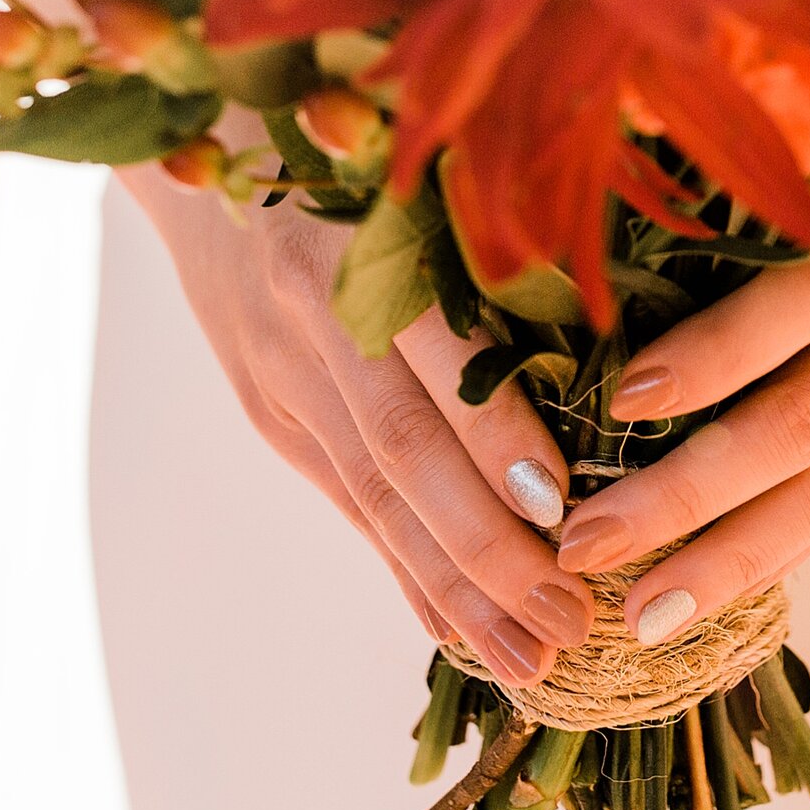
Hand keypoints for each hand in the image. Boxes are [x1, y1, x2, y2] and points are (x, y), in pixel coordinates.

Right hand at [118, 165, 597, 691]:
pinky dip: (410, 575)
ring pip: (378, 502)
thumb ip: (489, 240)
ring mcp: (286, 382)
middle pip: (404, 456)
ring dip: (456, 590)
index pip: (429, 364)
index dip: (494, 441)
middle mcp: (312, 324)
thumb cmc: (351, 149)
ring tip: (531, 659)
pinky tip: (459, 635)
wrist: (201, 169)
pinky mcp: (276, 420)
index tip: (565, 507)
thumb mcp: (415, 169)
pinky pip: (354, 508)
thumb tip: (608, 329)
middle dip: (489, 548)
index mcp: (355, 246)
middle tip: (571, 616)